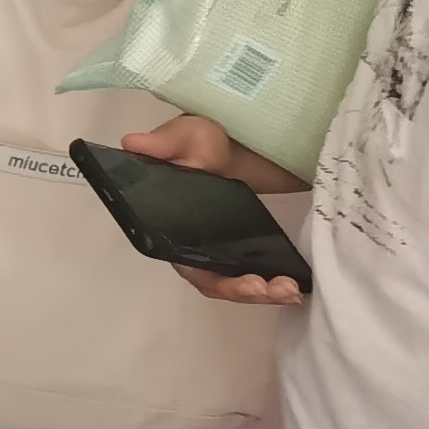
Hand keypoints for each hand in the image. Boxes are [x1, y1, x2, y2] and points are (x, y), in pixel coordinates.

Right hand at [122, 115, 311, 304]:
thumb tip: (133, 143)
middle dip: (248, 292)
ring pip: (235, 284)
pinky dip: (271, 284)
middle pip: (215, 282)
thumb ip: (163, 143)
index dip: (216, 280)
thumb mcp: (185, 136)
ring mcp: (217, 251)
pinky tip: (295, 285)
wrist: (226, 141)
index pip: (188, 265)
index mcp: (168, 227)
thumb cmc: (199, 141)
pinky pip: (251, 274)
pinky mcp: (239, 249)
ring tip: (292, 291)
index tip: (250, 283)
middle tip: (281, 289)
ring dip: (265, 293)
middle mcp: (190, 247)